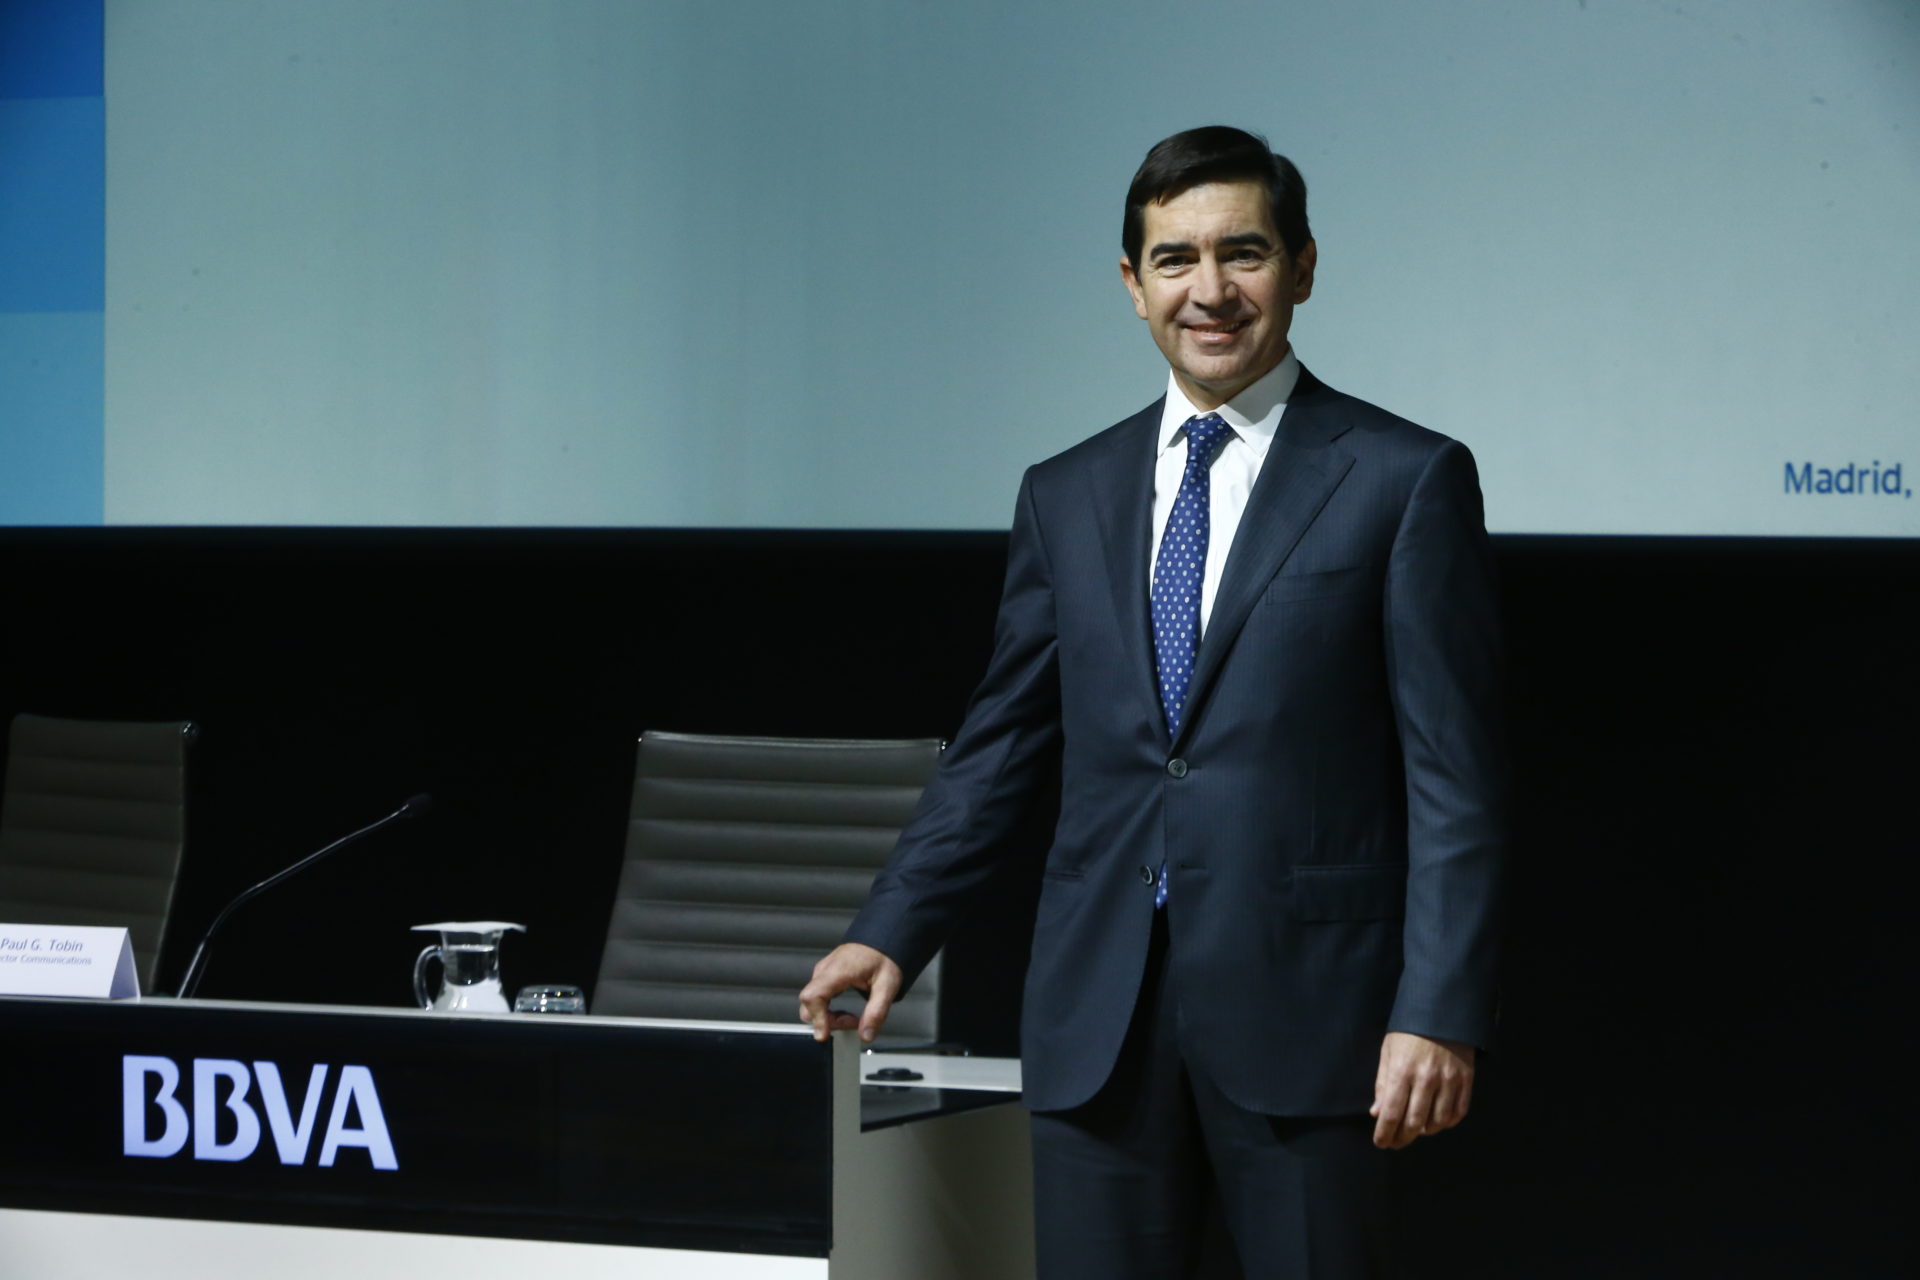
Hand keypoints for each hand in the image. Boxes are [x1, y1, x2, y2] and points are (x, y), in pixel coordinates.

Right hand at [798, 943, 902, 1042]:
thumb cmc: (884, 956)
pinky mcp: (825, 976)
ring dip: (828, 1017)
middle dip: (826, 1021)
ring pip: (812, 1002)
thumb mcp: (888, 986)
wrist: (882, 937)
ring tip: (852, 1018)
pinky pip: (818, 997)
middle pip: (809, 1003)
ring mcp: (822, 972)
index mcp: (838, 970)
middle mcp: (825, 970)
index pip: (813, 996)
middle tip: (852, 1023)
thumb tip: (866, 1035)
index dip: (816, 1018)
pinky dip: (828, 1010)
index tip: (824, 1035)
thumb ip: (876, 1012)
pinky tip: (844, 1012)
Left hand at [1370, 1031, 1474, 1149]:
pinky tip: (1438, 1121)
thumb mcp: (1388, 1051)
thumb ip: (1382, 1083)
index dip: (1385, 1133)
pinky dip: (1448, 1122)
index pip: (1391, 1113)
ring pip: (1438, 1121)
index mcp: (1402, 1071)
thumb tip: (1377, 1113)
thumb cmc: (1409, 1032)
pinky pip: (1459, 1112)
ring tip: (1417, 1130)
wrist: (1443, 1011)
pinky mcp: (1466, 1080)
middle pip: (1414, 1123)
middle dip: (1403, 1138)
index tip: (1381, 1143)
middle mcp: (1426, 1079)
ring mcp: (1449, 1080)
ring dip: (1426, 1131)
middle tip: (1396, 1143)